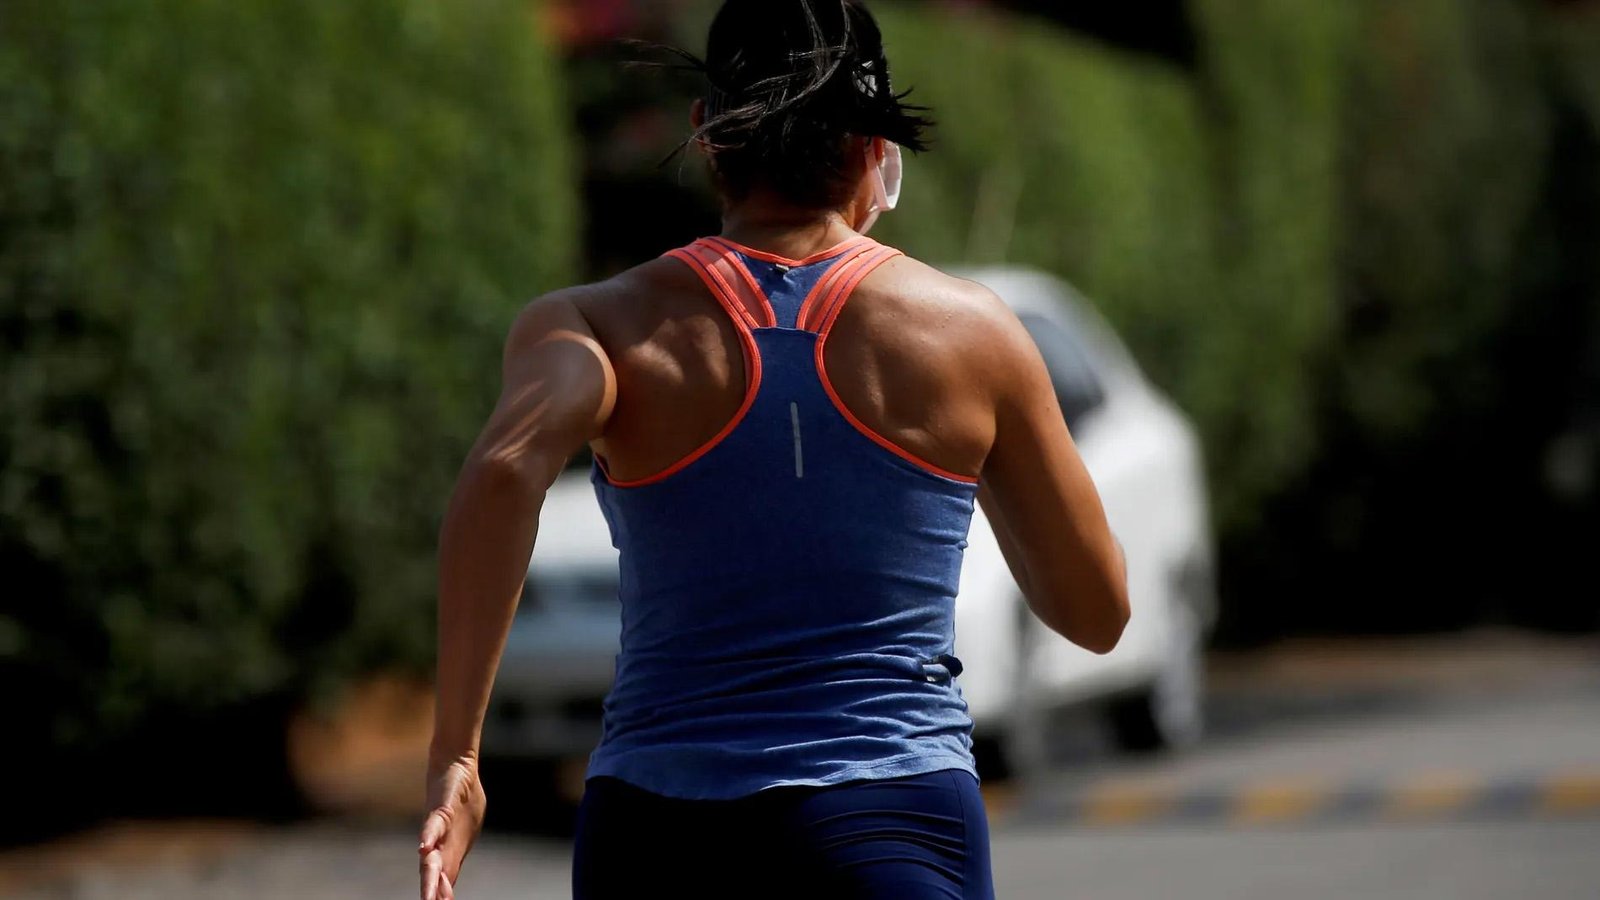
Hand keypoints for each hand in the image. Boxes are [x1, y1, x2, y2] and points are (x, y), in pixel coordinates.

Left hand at [418, 756, 487, 899]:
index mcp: (450, 848)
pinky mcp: (441, 807)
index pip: (446, 879)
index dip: (443, 894)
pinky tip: (424, 848)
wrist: (455, 762)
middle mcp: (440, 841)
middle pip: (435, 874)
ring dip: (430, 877)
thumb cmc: (461, 794)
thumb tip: (450, 873)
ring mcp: (438, 826)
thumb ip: (458, 849)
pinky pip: (435, 824)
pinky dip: (430, 836)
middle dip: (434, 894)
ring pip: (432, 856)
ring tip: (428, 897)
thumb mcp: (468, 826)